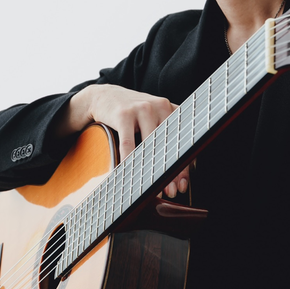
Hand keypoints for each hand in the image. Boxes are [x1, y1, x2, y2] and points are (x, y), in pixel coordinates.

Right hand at [60, 84, 190, 197]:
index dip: (185, 164)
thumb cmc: (133, 115)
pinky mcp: (124, 113)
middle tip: (170, 192)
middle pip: (169, 145)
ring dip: (150, 170)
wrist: (104, 96)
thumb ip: (166, 140)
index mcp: (171, 109)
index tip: (182, 184)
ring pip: (150, 145)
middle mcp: (161, 106)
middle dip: (170, 171)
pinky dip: (128, 161)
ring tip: (150, 188)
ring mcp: (142, 108)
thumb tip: (179, 177)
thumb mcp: (153, 120)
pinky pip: (128, 143)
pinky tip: (128, 174)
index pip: (183, 140)